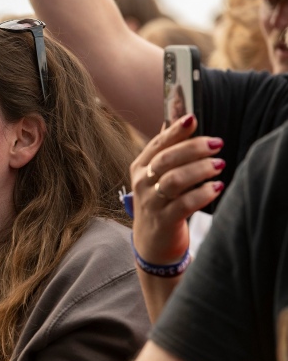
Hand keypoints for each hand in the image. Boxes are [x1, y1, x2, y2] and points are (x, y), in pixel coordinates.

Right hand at [130, 114, 224, 263]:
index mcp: (140, 167)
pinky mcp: (164, 220)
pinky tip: (217, 187)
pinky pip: (184, 204)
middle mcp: (142, 183)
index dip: (175, 131)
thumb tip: (180, 120)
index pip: (157, 144)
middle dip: (192, 148)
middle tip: (216, 143)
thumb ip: (166, 151)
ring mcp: (151, 202)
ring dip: (199, 169)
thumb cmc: (160, 202)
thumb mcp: (156, 177)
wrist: (152, 242)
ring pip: (175, 180)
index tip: (193, 118)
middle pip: (166, 160)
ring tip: (219, 164)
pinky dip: (203, 194)